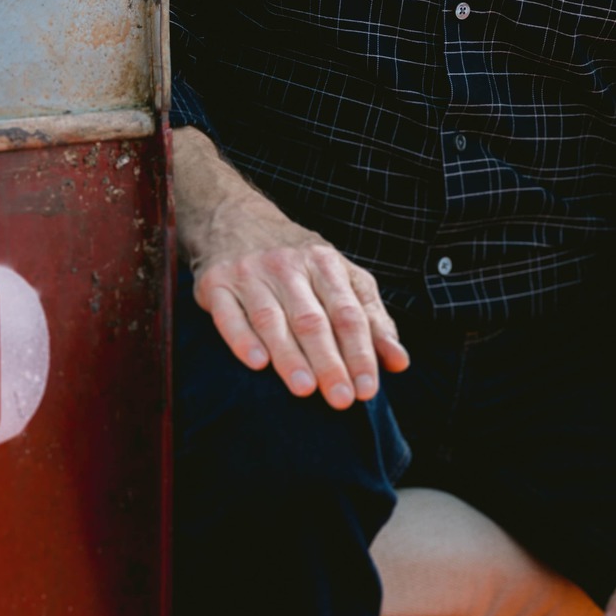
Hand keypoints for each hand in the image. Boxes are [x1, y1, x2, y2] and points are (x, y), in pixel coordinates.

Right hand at [171, 127, 409, 407]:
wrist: (233, 216)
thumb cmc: (297, 260)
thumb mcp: (341, 276)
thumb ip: (371, 318)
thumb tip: (400, 363)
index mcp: (324, 263)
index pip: (348, 313)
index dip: (361, 353)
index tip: (368, 390)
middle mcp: (287, 265)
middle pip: (312, 319)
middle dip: (329, 362)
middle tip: (341, 400)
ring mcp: (250, 273)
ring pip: (272, 319)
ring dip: (289, 356)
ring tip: (304, 390)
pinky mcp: (215, 283)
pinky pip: (228, 315)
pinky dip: (242, 339)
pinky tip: (257, 364)